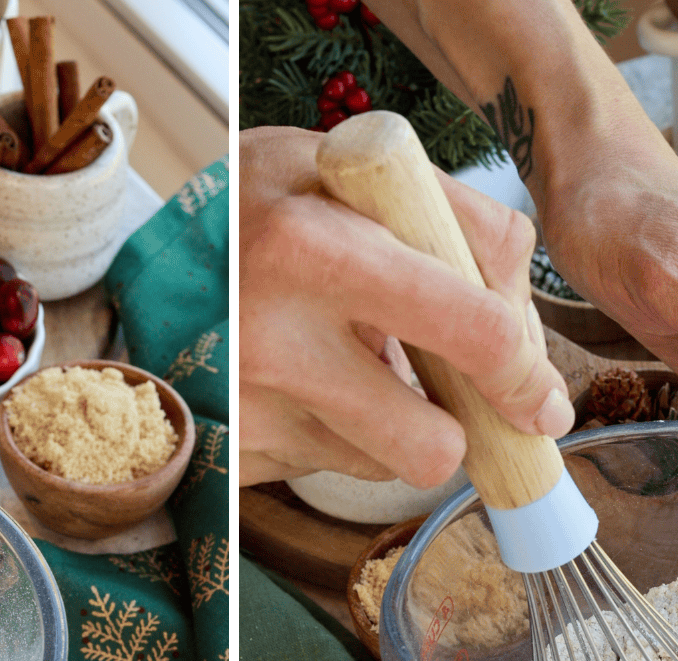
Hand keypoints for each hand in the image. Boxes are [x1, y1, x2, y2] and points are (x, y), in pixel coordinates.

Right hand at [239, 126, 572, 487]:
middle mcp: (270, 343)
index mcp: (311, 250)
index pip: (468, 331)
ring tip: (354, 368)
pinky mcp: (225, 458)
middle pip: (429, 448)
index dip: (523, 374)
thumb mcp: (347, 171)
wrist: (138, 261)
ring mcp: (241, 410)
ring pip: (381, 467)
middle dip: (457, 431)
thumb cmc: (258, 208)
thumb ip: (455, 220)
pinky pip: (324, 473)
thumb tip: (522, 323)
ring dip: (390, 429)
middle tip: (456, 399)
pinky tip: (307, 390)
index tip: (539, 398)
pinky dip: (332, 437)